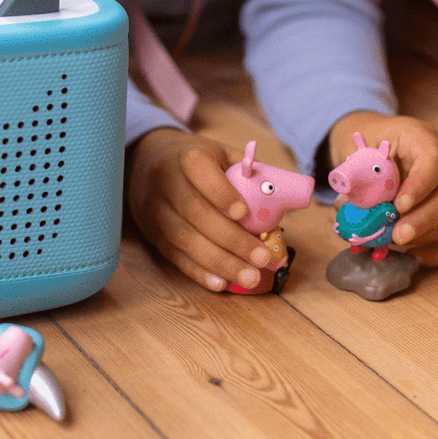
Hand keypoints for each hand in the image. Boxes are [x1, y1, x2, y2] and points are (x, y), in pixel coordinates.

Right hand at [125, 128, 272, 291]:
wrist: (147, 163)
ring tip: (250, 277)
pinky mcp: (152, 233)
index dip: (220, 192)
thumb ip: (250, 173)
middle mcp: (166, 182)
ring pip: (184, 239)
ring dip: (219, 262)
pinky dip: (198, 272)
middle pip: (195, 212)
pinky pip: (174, 256)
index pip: (198, 168)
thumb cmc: (198, 163)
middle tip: (261, 258)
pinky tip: (221, 284)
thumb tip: (290, 197)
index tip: (243, 213)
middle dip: (231, 239)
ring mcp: (155, 210)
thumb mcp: (221, 155)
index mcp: (186, 156)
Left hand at [329, 111, 437, 265]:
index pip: (434, 161)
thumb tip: (345, 206)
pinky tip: (414, 258)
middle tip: (398, 236)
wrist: (375, 141)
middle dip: (423, 220)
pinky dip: (434, 250)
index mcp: (422, 140)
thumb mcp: (359, 146)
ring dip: (420, 236)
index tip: (400, 205)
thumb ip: (355, 171)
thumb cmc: (370, 141)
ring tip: (390, 244)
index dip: (420, 186)